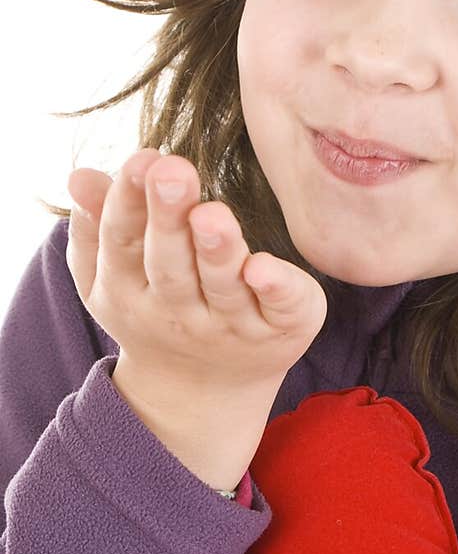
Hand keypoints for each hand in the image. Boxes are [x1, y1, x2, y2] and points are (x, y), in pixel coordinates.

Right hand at [65, 148, 326, 394]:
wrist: (204, 394)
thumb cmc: (158, 307)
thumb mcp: (116, 274)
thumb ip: (97, 225)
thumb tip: (79, 175)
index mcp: (130, 290)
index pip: (123, 241)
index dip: (128, 201)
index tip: (140, 159)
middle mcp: (177, 312)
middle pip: (169, 264)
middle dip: (168, 218)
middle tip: (172, 170)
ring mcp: (230, 325)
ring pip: (221, 286)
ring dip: (217, 250)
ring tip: (212, 213)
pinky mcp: (280, 330)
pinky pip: (279, 308)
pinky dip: (275, 287)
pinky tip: (264, 266)